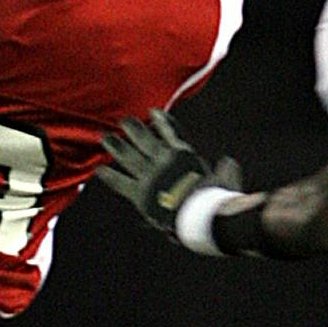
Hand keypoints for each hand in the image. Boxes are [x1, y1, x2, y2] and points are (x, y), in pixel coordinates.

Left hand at [98, 109, 241, 237]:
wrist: (202, 214)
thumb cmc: (217, 199)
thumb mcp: (226, 180)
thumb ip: (226, 170)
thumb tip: (229, 163)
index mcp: (185, 156)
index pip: (172, 133)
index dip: (162, 123)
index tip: (154, 112)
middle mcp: (165, 161)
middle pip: (146, 140)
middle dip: (134, 130)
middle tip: (124, 121)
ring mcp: (151, 175)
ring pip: (130, 157)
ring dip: (117, 146)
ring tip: (105, 137)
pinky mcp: (142, 193)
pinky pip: (122, 182)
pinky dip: (110, 176)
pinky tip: (98, 170)